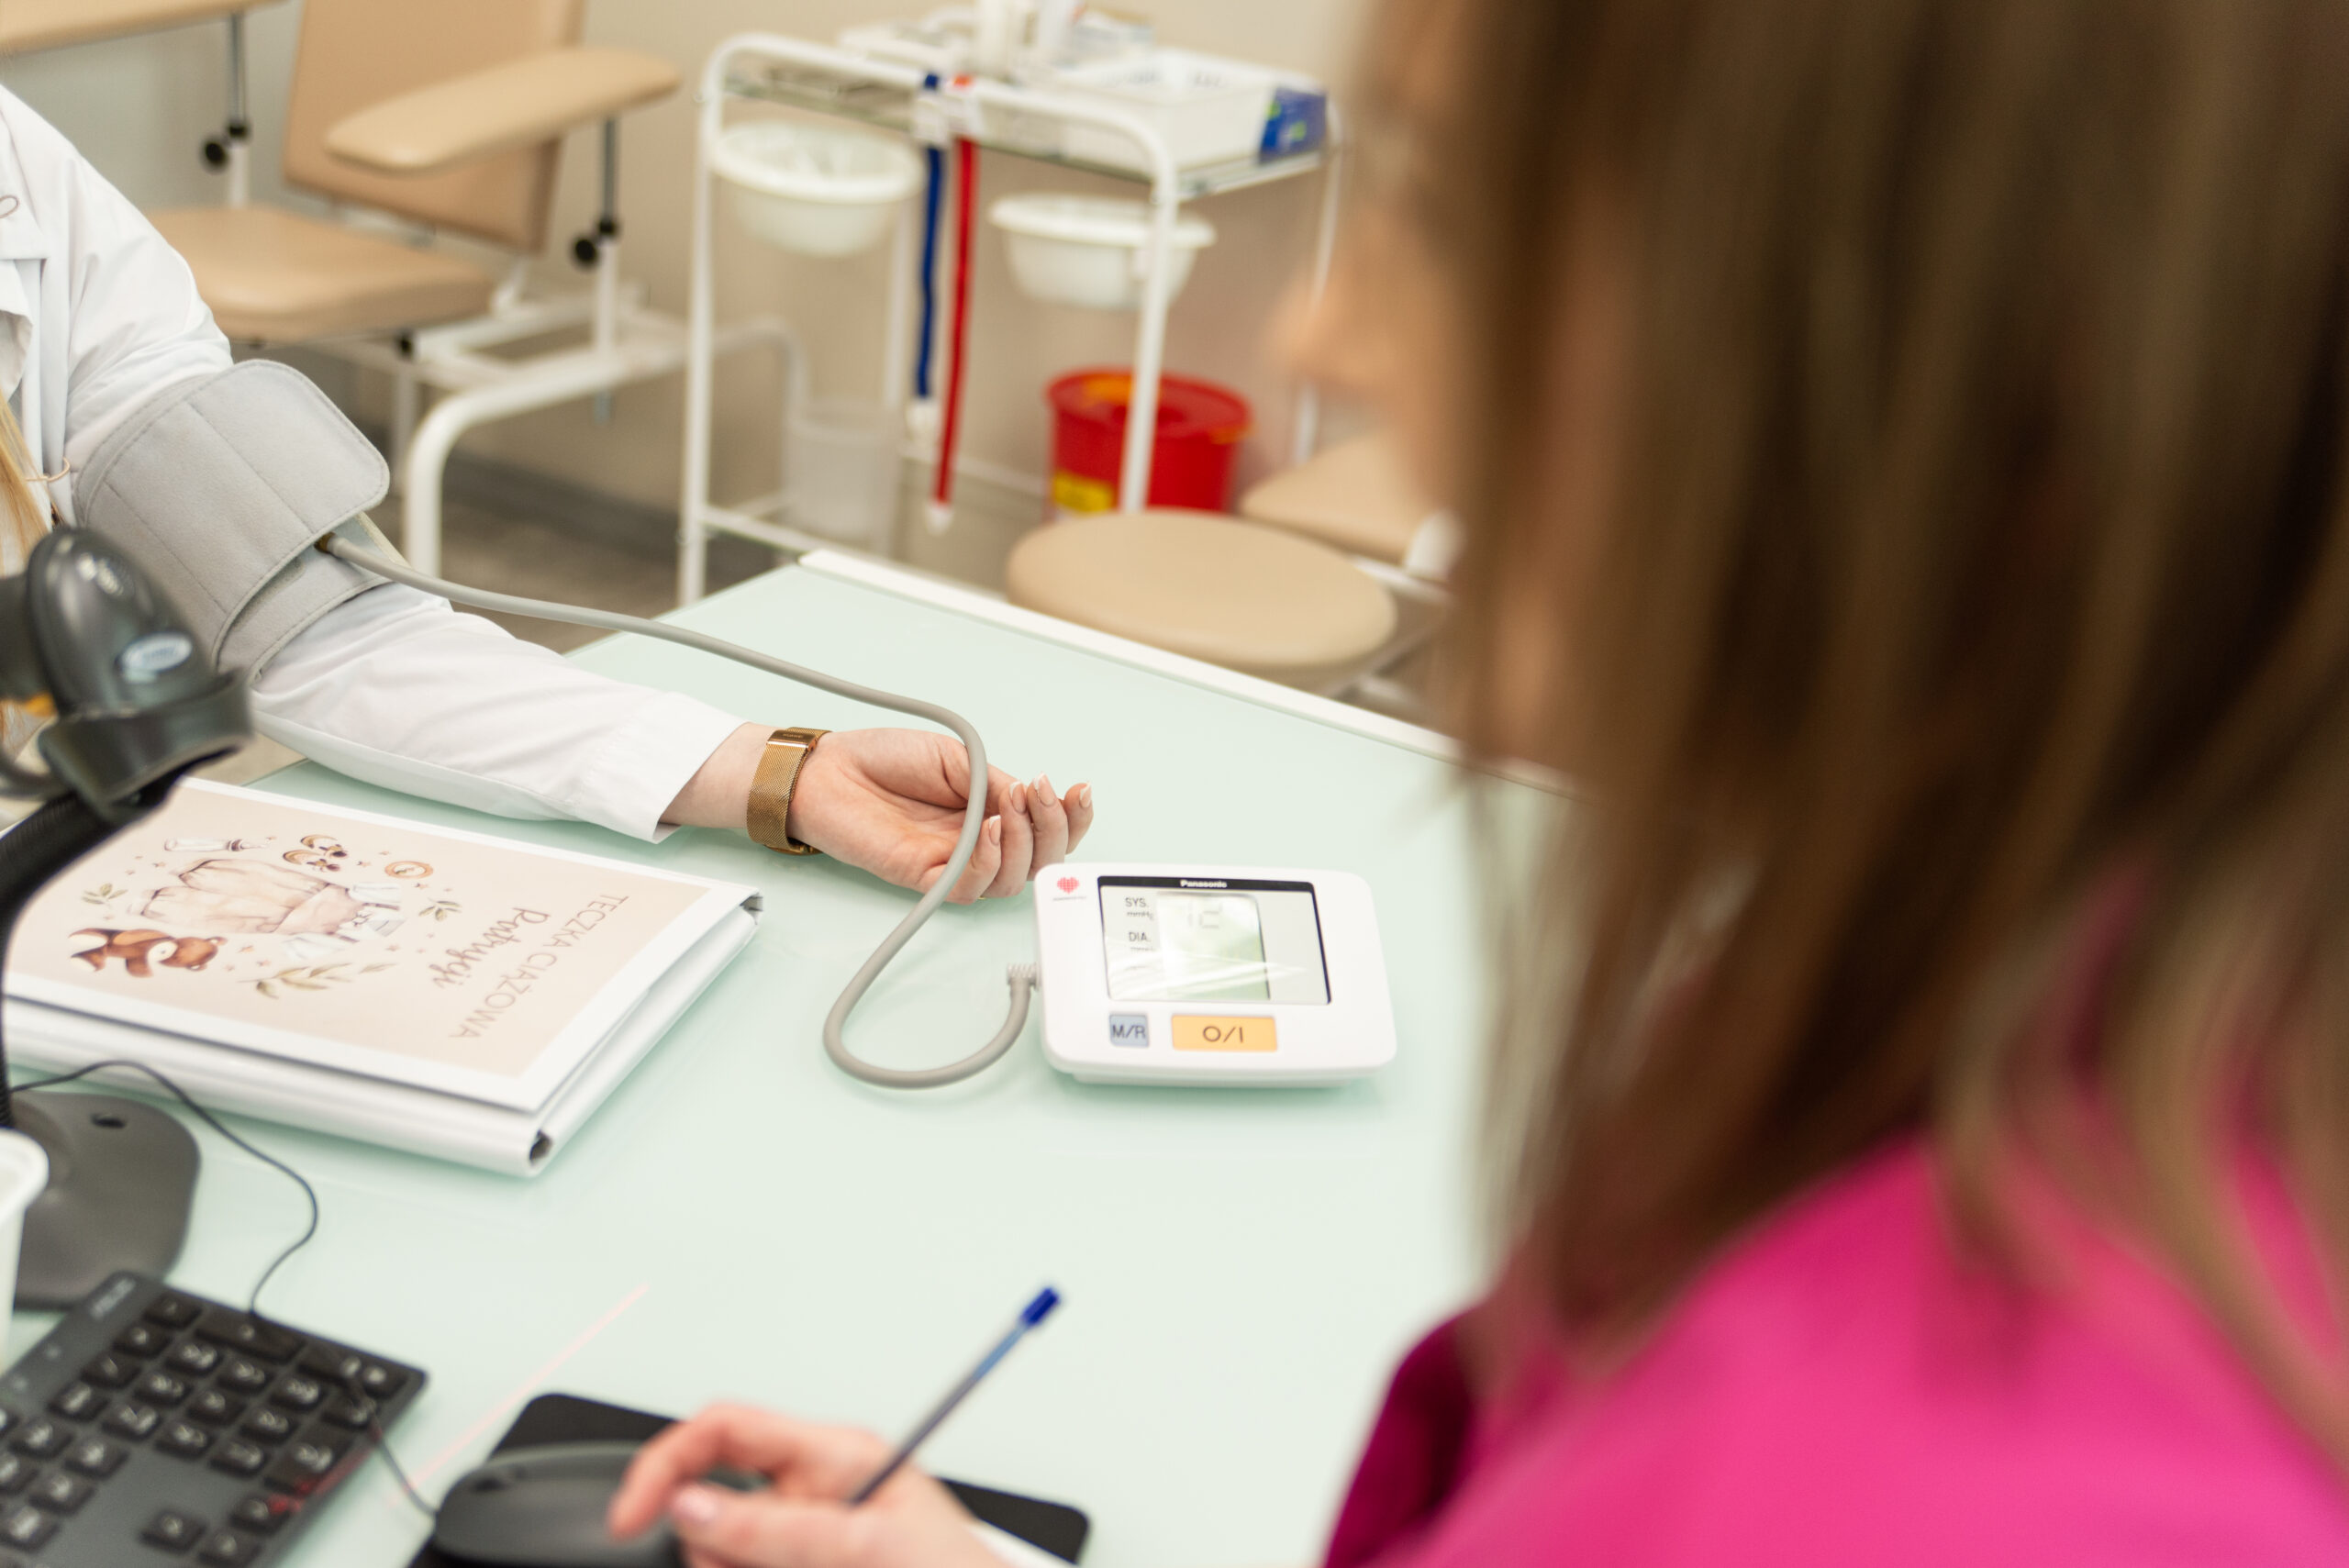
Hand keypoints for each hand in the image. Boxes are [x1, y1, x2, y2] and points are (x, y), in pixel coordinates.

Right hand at [606, 1404, 1001, 1567]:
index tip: (631, 1514)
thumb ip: (778, 1528)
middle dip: (711, 1547)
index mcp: (834, 1455)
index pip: (726, 1428)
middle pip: (711, 1503)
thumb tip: (693, 1505)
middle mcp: (813, 1493)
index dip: (667, 1463)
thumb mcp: (869, 1545)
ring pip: (722, 1555)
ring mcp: (806, 1541)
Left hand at [785, 729, 1093, 902]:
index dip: (1072, 818)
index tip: (1078, 790)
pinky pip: (971, 887)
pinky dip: (988, 860)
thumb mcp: (955, 756)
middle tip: (1038, 793)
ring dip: (1023, 842)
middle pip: (1041, 863)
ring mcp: (953, 864)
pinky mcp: (925, 878)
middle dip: (1055, 829)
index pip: (1046, 830)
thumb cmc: (882, 759)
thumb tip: (1029, 799)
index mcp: (991, 814)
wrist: (827, 770)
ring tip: (1009, 803)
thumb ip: (994, 782)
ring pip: (1013, 880)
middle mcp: (978, 844)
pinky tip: (987, 830)